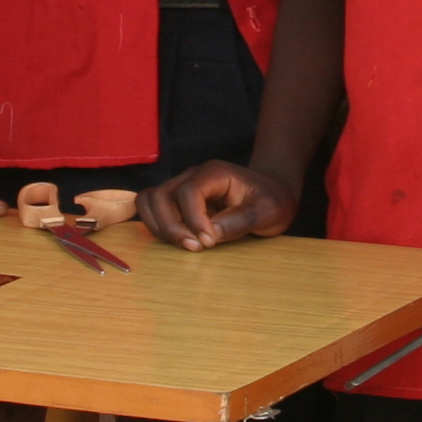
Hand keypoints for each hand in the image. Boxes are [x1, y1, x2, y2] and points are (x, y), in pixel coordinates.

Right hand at [140, 159, 297, 250]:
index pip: (189, 192)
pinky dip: (157, 227)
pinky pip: (152, 210)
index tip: (208, 242)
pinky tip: (179, 241)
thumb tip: (209, 235)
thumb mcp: (267, 211)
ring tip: (184, 244)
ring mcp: (182, 187)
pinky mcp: (177, 202)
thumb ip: (239, 221)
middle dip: (171, 226)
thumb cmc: (271, 200)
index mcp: (215, 173)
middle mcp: (192, 176)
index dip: (193, 220)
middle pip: (161, 195)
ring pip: (149, 200)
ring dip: (159, 227)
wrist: (272, 193)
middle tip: (194, 247)